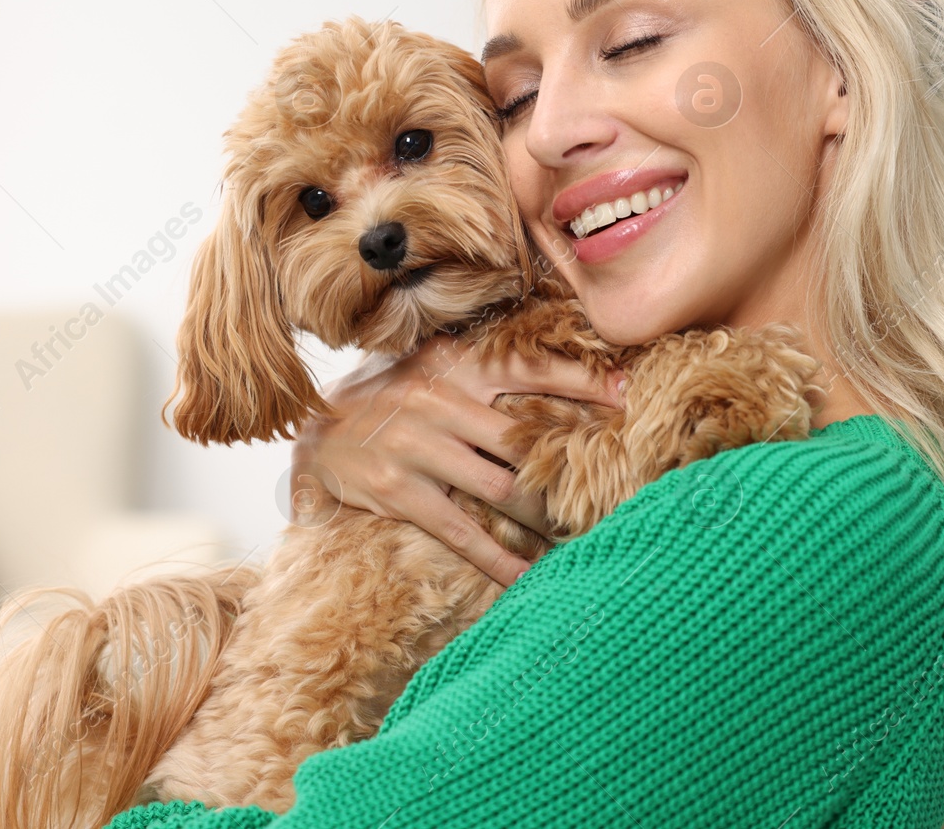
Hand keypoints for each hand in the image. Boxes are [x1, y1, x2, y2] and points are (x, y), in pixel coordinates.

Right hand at [289, 335, 624, 586]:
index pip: (529, 368)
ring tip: (580, 537)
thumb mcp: (431, 370)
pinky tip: (527, 579)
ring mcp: (416, 445)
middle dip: (570, 468)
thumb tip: (552, 390)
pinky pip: (461, 531)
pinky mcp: (397, 490)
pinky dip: (498, 560)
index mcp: (453, 364)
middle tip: (613, 489)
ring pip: (502, 489)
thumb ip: (482, 377)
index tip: (629, 393)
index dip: (583, 381)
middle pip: (525, 438)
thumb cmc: (387, 400)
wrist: (314, 433)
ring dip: (545, 519)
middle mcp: (438, 400)